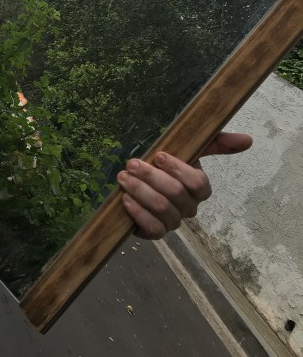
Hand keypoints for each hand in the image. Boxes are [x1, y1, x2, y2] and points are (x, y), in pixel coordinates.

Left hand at [117, 132, 252, 239]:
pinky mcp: (156, 232)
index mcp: (199, 188)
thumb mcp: (191, 148)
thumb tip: (248, 139)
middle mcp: (189, 207)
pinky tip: (125, 199)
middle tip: (132, 164)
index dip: (178, 169)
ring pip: (162, 209)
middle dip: (151, 177)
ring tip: (124, 177)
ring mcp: (174, 222)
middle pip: (175, 194)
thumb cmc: (168, 162)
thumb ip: (217, 142)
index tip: (159, 155)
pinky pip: (152, 228)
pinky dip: (138, 213)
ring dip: (140, 191)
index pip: (198, 183)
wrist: (142, 180)